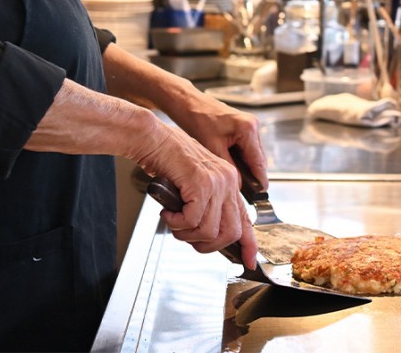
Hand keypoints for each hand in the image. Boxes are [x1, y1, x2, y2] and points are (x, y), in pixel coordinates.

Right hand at [133, 123, 258, 268]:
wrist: (152, 139)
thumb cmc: (167, 160)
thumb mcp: (193, 184)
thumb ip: (206, 205)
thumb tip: (208, 235)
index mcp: (229, 181)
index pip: (245, 219)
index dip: (248, 244)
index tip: (248, 261)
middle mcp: (228, 181)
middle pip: (231, 232)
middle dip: (208, 246)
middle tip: (189, 240)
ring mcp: (216, 182)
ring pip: (209, 230)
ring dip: (187, 234)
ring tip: (173, 223)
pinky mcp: (200, 183)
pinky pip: (192, 220)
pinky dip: (176, 224)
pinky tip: (168, 214)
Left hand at [164, 92, 268, 191]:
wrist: (187, 103)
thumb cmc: (196, 118)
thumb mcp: (212, 147)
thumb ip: (228, 166)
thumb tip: (238, 185)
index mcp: (247, 128)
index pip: (259, 161)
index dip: (260, 180)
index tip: (260, 194)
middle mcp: (252, 125)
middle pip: (258, 159)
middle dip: (252, 175)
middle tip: (246, 192)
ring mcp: (248, 125)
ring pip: (253, 154)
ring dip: (246, 167)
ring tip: (237, 181)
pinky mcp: (242, 127)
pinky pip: (246, 148)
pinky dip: (241, 159)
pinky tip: (232, 167)